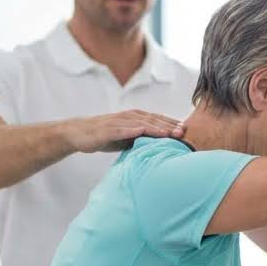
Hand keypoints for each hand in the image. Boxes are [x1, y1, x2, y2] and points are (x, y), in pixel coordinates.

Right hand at [63, 109, 185, 152]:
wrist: (79, 133)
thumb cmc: (105, 135)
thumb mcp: (127, 138)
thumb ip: (142, 139)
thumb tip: (160, 148)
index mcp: (135, 117)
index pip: (157, 119)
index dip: (172, 124)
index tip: (187, 131)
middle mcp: (128, 116)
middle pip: (152, 120)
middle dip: (169, 125)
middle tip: (184, 132)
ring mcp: (117, 122)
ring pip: (139, 123)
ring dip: (155, 127)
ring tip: (168, 133)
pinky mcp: (106, 130)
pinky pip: (121, 129)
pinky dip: (132, 130)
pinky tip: (141, 132)